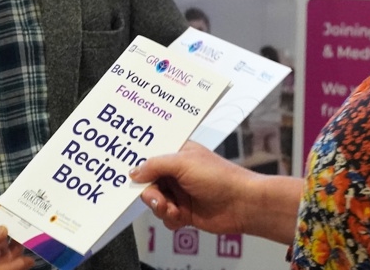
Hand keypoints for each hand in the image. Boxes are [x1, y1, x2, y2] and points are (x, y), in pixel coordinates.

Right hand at [130, 141, 253, 233]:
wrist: (241, 204)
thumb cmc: (220, 177)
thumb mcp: (183, 163)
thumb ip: (155, 165)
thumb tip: (134, 172)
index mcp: (178, 153)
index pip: (150, 155)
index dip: (139, 164)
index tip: (128, 174)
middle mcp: (177, 172)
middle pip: (148, 182)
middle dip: (150, 193)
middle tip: (157, 198)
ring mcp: (180, 192)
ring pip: (154, 202)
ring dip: (160, 207)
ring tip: (172, 208)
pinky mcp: (183, 211)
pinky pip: (164, 217)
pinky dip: (170, 217)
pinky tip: (181, 215)